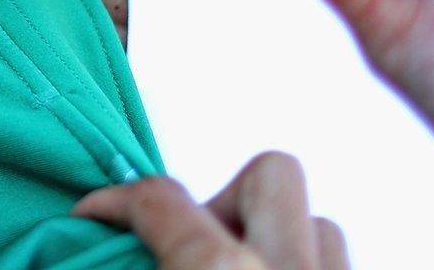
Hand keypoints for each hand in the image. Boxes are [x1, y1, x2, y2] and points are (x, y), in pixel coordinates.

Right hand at [74, 151, 347, 268]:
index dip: (112, 200)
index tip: (94, 216)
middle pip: (272, 174)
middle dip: (225, 197)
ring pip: (322, 227)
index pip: (158, 198)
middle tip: (191, 241)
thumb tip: (101, 249)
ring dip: (275, 239)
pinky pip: (339, 269)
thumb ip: (122, 267)